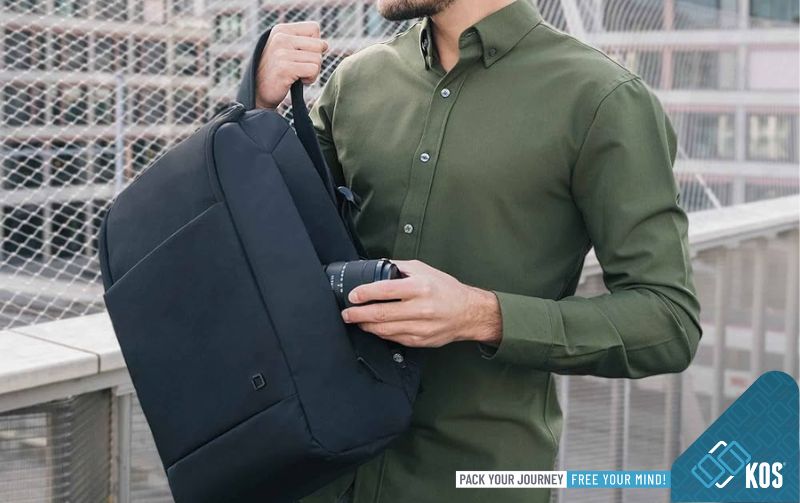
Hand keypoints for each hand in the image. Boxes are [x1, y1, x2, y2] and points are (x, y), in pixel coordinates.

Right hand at [255, 22, 327, 108]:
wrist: (259, 93)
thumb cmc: (278, 72)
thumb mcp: (287, 49)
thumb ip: (304, 41)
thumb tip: (326, 45)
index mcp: (281, 29)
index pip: (314, 28)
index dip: (314, 45)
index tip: (301, 55)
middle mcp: (280, 37)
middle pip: (320, 45)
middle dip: (315, 60)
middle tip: (301, 68)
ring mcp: (281, 52)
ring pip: (318, 59)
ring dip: (312, 72)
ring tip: (297, 75)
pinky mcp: (285, 68)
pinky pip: (313, 70)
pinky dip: (310, 79)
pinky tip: (297, 81)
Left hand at [341, 260, 501, 347]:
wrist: (469, 312)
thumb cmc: (446, 289)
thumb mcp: (424, 270)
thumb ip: (399, 267)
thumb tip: (376, 266)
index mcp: (419, 287)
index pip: (385, 290)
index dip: (365, 293)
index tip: (353, 295)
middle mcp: (420, 308)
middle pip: (381, 314)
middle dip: (358, 314)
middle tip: (346, 313)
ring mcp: (420, 327)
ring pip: (384, 330)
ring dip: (366, 326)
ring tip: (357, 321)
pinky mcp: (420, 341)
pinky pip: (394, 339)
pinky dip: (381, 334)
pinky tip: (374, 328)